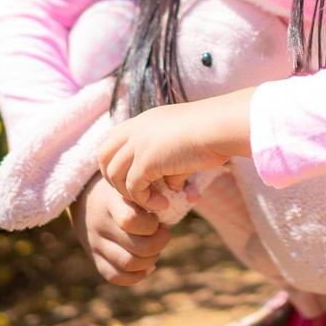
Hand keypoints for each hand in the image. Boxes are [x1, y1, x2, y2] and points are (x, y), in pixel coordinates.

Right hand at [69, 175, 171, 285]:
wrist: (85, 196)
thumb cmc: (123, 188)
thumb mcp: (136, 182)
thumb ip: (163, 188)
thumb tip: (196, 197)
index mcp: (112, 202)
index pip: (131, 220)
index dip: (152, 224)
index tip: (162, 215)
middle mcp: (101, 224)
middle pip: (135, 247)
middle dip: (158, 244)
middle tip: (164, 233)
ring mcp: (95, 243)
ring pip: (127, 264)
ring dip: (150, 260)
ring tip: (155, 248)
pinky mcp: (95, 258)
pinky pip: (115, 276)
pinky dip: (136, 275)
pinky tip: (147, 263)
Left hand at [97, 99, 238, 210]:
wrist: (221, 126)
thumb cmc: (213, 132)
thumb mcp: (184, 143)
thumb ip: (171, 162)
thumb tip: (171, 185)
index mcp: (144, 120)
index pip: (113, 141)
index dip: (116, 162)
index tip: (132, 179)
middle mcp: (136, 129)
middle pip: (104, 157)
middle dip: (113, 180)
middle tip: (135, 193)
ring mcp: (138, 144)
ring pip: (115, 176)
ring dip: (131, 194)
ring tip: (153, 202)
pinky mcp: (146, 161)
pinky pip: (134, 189)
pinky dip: (145, 201)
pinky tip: (163, 204)